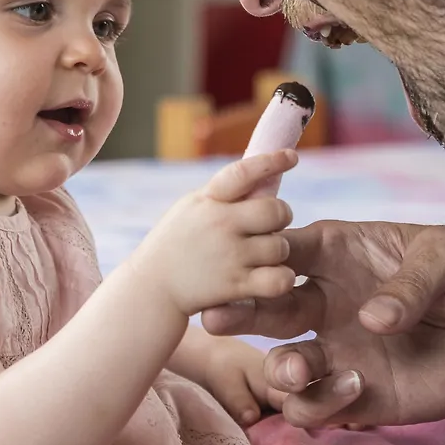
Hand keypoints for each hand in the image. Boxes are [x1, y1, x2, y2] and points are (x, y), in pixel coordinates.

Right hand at [126, 150, 299, 316]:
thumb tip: (262, 175)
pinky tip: (271, 277)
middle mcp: (220, 224)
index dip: (271, 161)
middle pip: (276, 210)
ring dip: (277, 252)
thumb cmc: (176, 244)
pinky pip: (279, 277)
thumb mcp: (190, 208)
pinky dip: (281, 278)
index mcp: (208, 200)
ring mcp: (229, 255)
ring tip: (259, 256)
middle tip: (271, 226)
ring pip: (281, 247)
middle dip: (281, 216)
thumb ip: (222, 194)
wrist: (152, 288)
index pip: (244, 172)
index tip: (292, 156)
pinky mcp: (235, 285)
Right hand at [201, 221, 444, 428]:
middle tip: (218, 317)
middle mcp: (326, 301)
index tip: (251, 260)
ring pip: (280, 365)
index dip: (260, 253)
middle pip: (265, 307)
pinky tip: (357, 387)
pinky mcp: (359, 396)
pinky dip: (321, 404)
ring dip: (278, 369)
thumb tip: (372, 319)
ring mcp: (338, 351)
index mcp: (338, 252)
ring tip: (300, 367)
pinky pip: (315, 408)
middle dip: (238, 312)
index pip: (285, 249)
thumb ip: (412, 281)